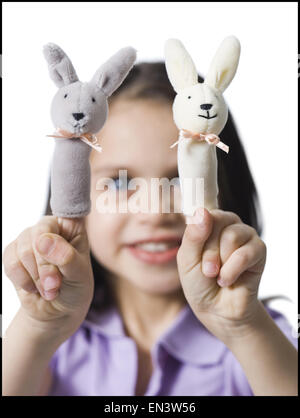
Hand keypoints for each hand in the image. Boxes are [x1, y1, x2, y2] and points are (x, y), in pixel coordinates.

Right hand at [3, 216, 93, 342]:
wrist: (58, 310)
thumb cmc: (75, 288)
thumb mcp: (79, 275)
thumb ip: (66, 258)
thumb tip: (44, 241)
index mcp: (72, 225)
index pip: (66, 206)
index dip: (65, 196)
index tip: (57, 215)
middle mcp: (50, 227)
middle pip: (39, 235)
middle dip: (45, 266)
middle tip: (55, 285)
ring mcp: (30, 238)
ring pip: (23, 250)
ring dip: (36, 277)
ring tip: (49, 289)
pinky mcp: (14, 254)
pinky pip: (10, 262)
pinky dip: (22, 280)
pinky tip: (34, 287)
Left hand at [177, 208, 266, 343]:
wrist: (217, 310)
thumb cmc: (199, 283)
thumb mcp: (187, 260)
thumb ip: (193, 236)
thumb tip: (203, 211)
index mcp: (208, 222)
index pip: (202, 214)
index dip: (198, 238)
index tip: (195, 257)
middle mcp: (228, 224)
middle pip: (217, 223)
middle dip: (208, 253)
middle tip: (207, 271)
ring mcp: (245, 235)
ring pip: (232, 236)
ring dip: (221, 262)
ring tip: (218, 275)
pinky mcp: (259, 250)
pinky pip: (246, 253)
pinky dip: (232, 271)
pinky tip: (228, 280)